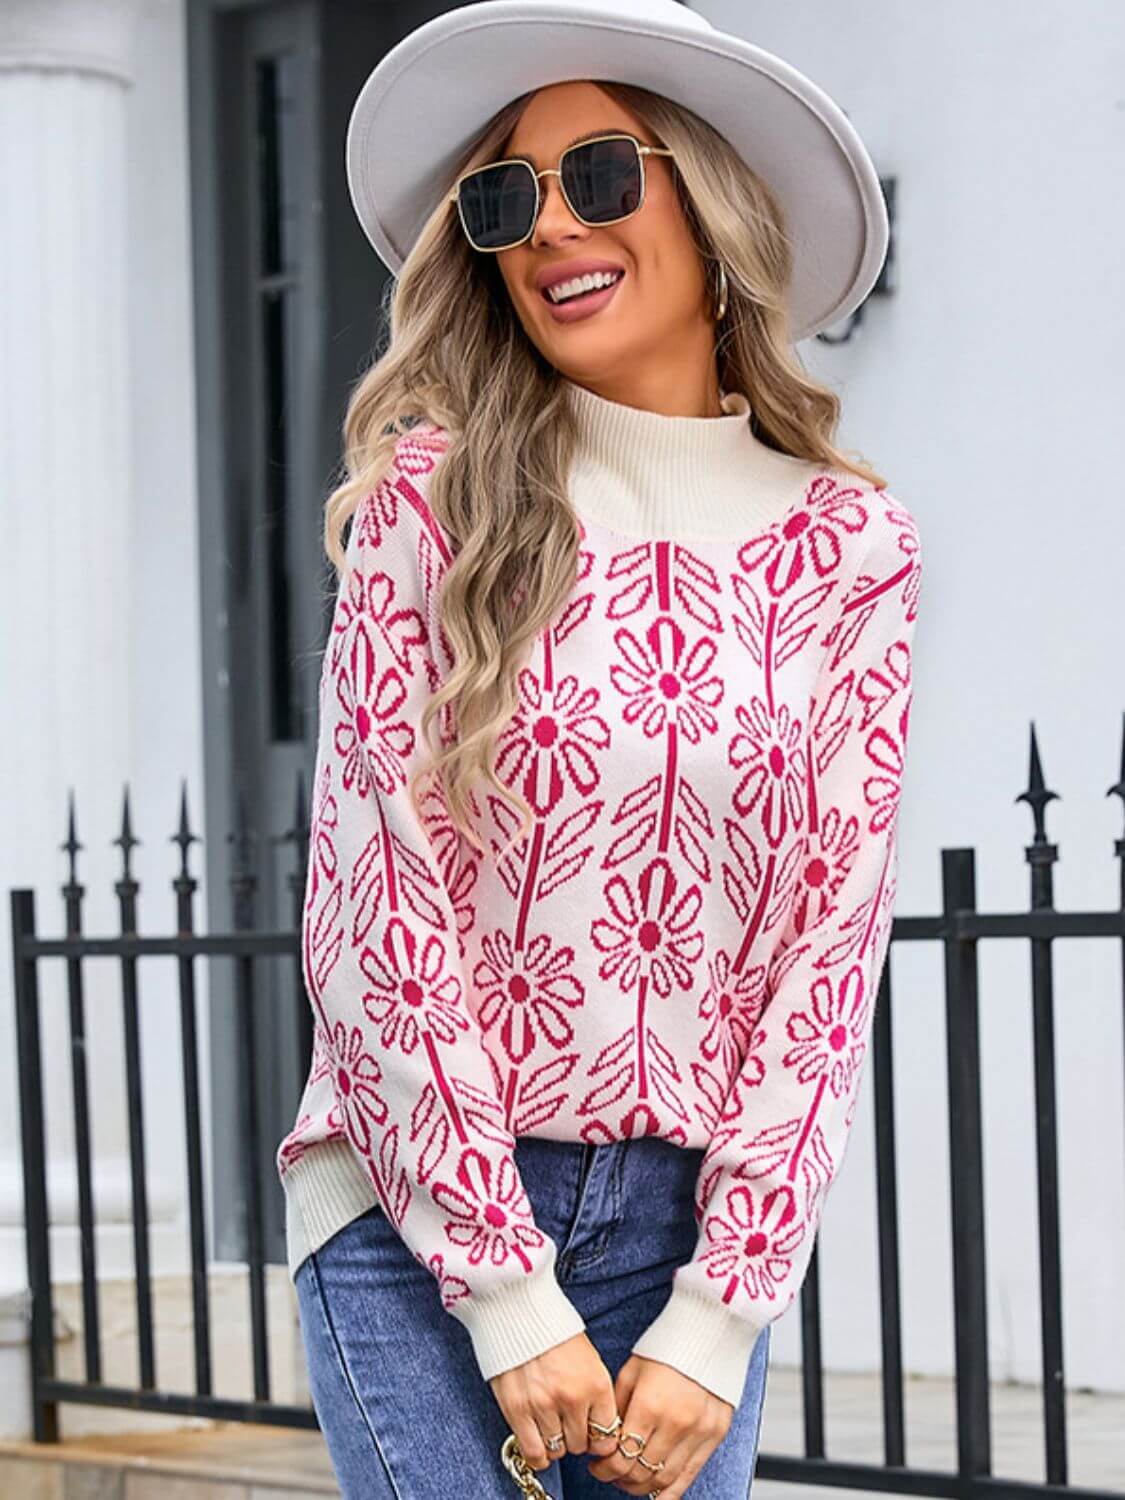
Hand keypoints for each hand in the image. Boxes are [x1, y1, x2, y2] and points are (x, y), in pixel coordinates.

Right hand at [489, 1331, 621, 1471]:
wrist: (520, 1312)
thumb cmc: (555, 1334)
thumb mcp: (590, 1360)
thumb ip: (596, 1395)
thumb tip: (600, 1428)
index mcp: (596, 1384)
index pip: (607, 1437)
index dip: (600, 1439)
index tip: (593, 1435)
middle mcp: (572, 1398)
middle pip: (581, 1446)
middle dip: (577, 1438)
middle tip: (568, 1424)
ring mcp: (544, 1405)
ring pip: (558, 1451)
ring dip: (556, 1444)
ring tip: (552, 1428)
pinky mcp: (517, 1410)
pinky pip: (533, 1452)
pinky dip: (538, 1456)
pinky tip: (539, 1445)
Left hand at [586, 1354, 733, 1496]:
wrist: (708, 1333)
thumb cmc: (666, 1348)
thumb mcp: (632, 1372)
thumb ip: (619, 1409)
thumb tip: (606, 1439)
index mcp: (650, 1405)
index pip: (621, 1456)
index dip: (604, 1467)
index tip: (597, 1464)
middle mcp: (675, 1424)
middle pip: (640, 1472)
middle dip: (619, 1478)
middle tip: (609, 1472)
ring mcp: (698, 1433)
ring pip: (664, 1480)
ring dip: (641, 1487)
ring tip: (629, 1479)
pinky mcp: (714, 1436)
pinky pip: (690, 1477)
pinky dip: (670, 1492)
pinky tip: (655, 1493)